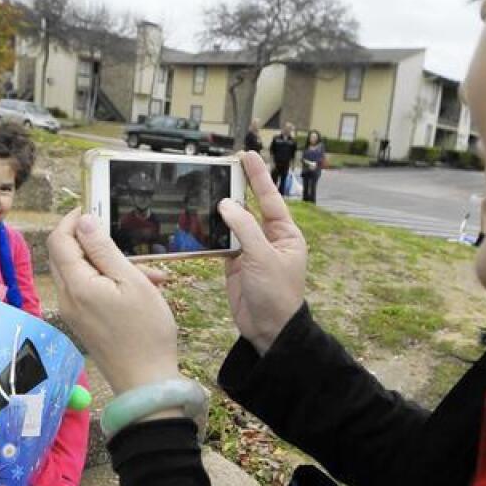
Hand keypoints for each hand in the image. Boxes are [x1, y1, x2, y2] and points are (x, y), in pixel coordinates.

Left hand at [47, 210, 180, 394]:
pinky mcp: (83, 322)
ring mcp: (73, 312)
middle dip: (93, 241)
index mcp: (76, 285)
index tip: (93, 208)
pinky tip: (145, 289)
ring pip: (81, 273)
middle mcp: (67, 298)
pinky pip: (89, 291)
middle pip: (65, 255)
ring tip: (151, 272)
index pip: (59, 240)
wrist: (146, 382)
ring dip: (110, 264)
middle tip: (122, 238)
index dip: (72, 220)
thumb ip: (104, 249)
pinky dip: (111, 284)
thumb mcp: (131, 281)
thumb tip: (84, 220)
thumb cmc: (145, 331)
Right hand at [216, 151, 308, 352]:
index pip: (270, 198)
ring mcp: (251, 252)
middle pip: (250, 208)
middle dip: (237, 189)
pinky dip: (211, 232)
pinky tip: (200, 219)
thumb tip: (225, 204)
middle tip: (222, 167)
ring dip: (220, 211)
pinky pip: (221, 242)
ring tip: (206, 189)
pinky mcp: (235, 265)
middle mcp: (269, 239)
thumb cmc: (276, 294)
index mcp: (286, 234)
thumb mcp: (263, 257)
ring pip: (233, 224)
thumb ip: (244, 228)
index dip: (258, 176)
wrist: (268, 329)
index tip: (247, 155)